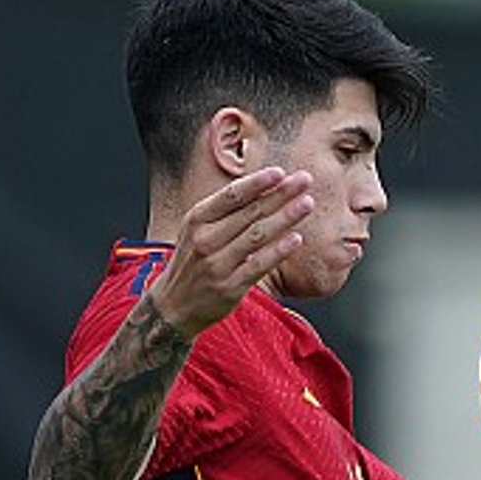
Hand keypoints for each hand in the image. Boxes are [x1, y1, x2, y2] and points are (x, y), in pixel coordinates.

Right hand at [148, 166, 313, 337]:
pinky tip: (296, 239)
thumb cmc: (193, 263)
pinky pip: (259, 265)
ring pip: (257, 235)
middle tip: (305, 181)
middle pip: (250, 212)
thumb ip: (224, 211)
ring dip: (285, 217)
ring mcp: (217, 264)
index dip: (258, 182)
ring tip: (307, 203)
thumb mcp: (197, 230)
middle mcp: (205, 240)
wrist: (173, 307)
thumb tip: (263, 188)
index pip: (231, 195)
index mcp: (197, 220)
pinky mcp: (230, 287)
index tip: (280, 172)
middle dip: (280, 194)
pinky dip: (279, 251)